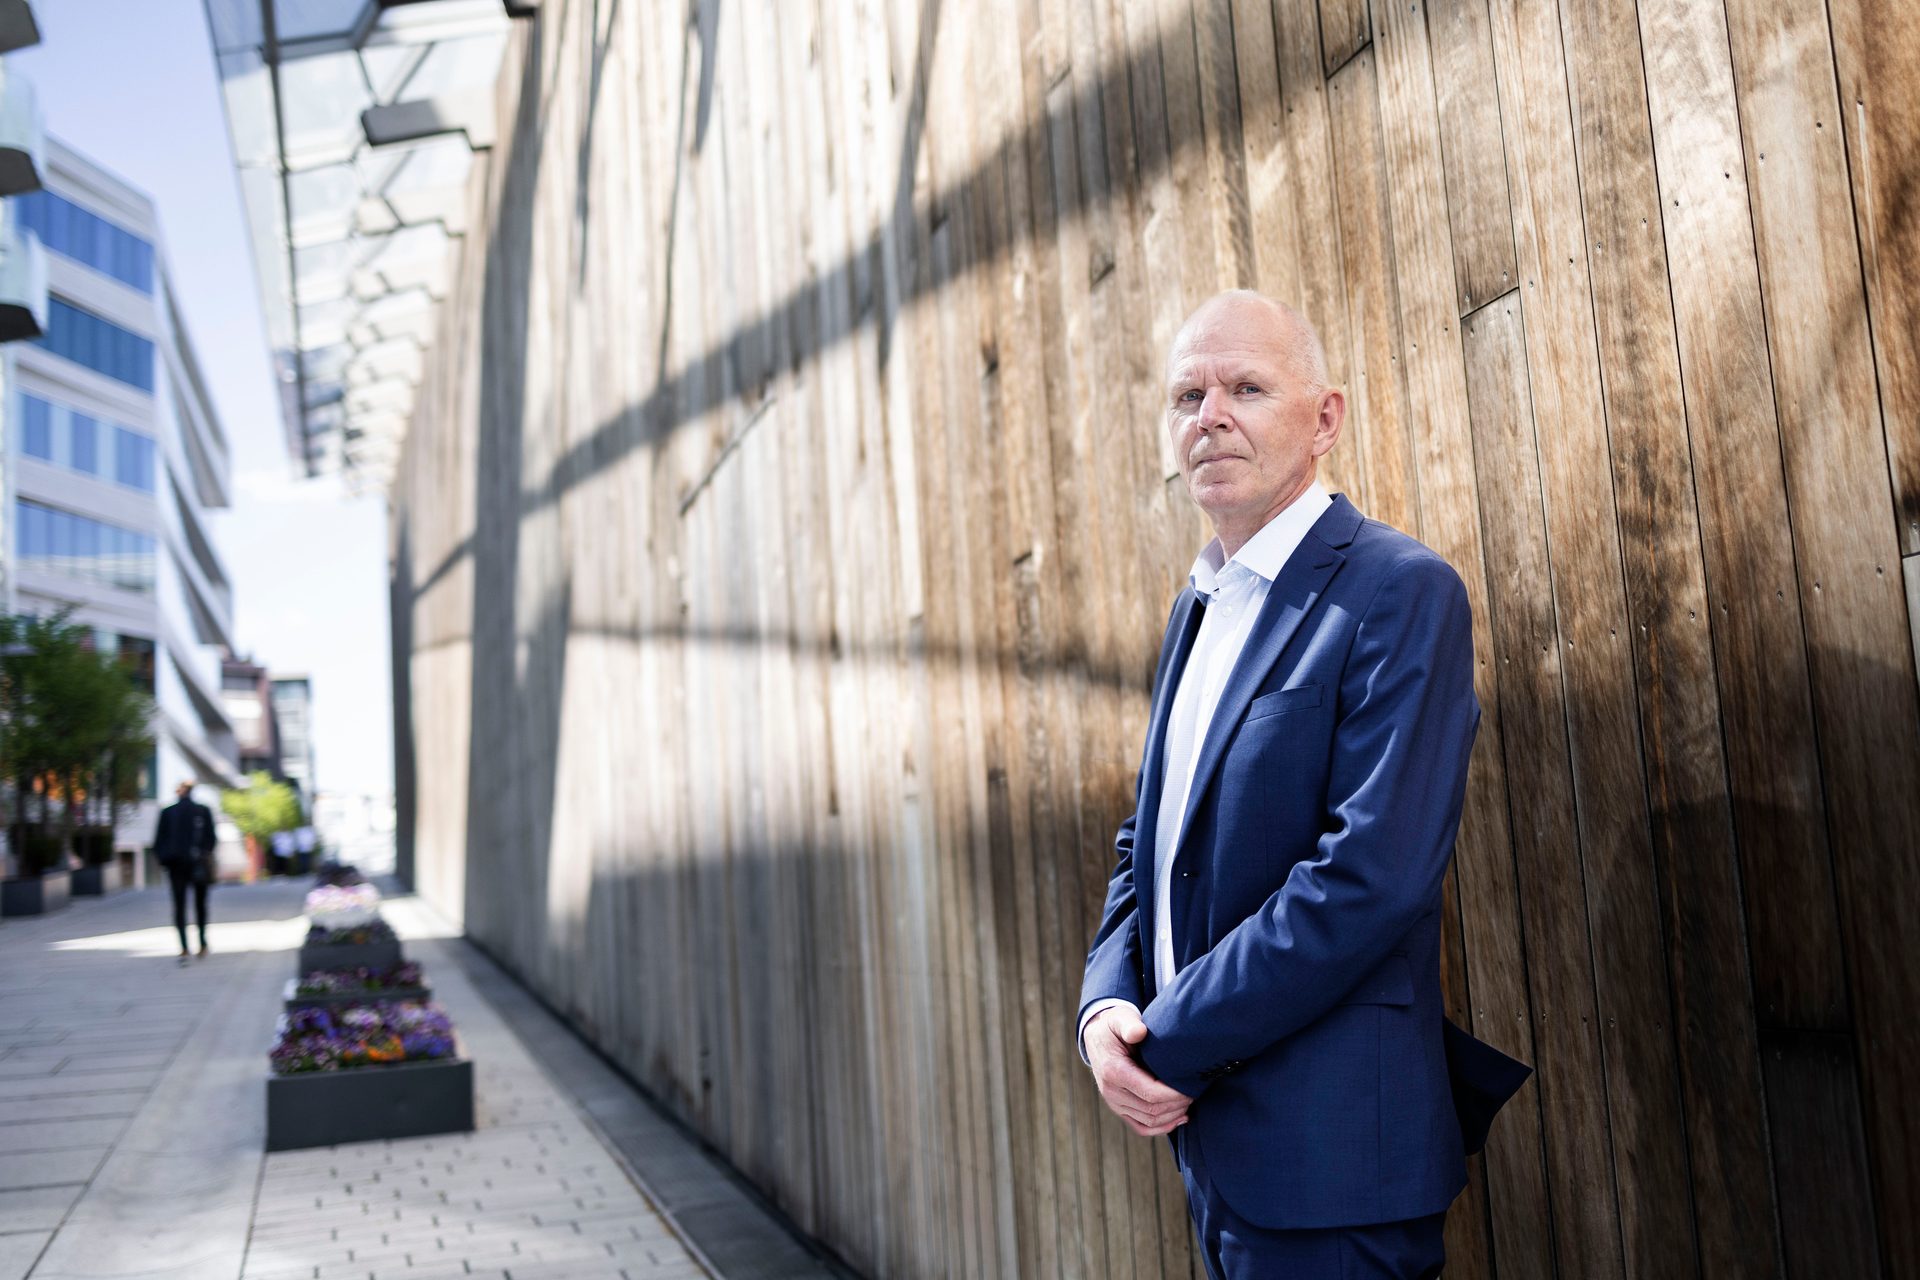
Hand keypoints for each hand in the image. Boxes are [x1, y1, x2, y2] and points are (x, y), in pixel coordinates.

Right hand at [1087, 1006, 1191, 1136]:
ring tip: (1190, 1102)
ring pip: (1148, 1121)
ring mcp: (1114, 1103)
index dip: (1174, 1094)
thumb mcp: (1119, 1018)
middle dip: (1177, 1105)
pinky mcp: (1119, 1108)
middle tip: (1195, 1092)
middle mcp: (1111, 1092)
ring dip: (1173, 1116)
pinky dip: (1161, 1127)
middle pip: (1152, 1110)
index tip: (1191, 1086)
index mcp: (1113, 1071)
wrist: (1097, 1037)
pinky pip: (1141, 1127)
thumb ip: (1129, 1024)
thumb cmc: (1113, 1026)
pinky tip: (1179, 1118)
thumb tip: (1139, 1032)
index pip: (1150, 1094)